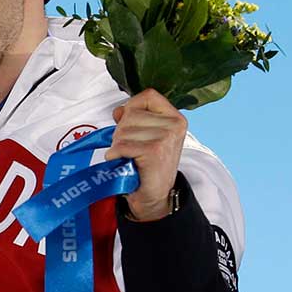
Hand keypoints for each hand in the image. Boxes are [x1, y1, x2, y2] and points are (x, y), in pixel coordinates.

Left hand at [105, 88, 186, 220]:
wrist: (154, 195)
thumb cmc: (147, 163)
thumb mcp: (145, 135)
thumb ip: (134, 117)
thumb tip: (119, 110)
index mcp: (175, 117)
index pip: (148, 95)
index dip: (132, 107)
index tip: (131, 123)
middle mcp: (174, 125)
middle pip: (131, 113)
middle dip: (122, 131)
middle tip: (132, 148)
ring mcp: (166, 138)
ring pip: (123, 131)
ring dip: (119, 145)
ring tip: (131, 157)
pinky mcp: (154, 151)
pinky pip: (122, 145)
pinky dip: (116, 155)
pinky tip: (127, 163)